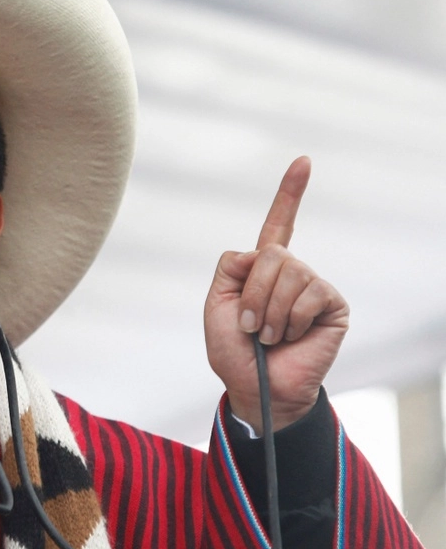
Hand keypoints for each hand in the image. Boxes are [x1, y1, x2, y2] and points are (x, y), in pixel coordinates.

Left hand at [204, 156, 349, 432]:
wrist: (256, 387)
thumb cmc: (233, 351)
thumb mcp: (215, 304)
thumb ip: (229, 268)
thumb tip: (260, 250)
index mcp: (261, 268)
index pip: (278, 224)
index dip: (290, 193)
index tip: (304, 161)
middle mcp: (291, 272)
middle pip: (272, 254)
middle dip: (252, 294)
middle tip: (249, 326)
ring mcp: (314, 286)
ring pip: (290, 273)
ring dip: (269, 311)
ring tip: (269, 336)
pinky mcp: (332, 304)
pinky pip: (310, 293)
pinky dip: (290, 319)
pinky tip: (290, 337)